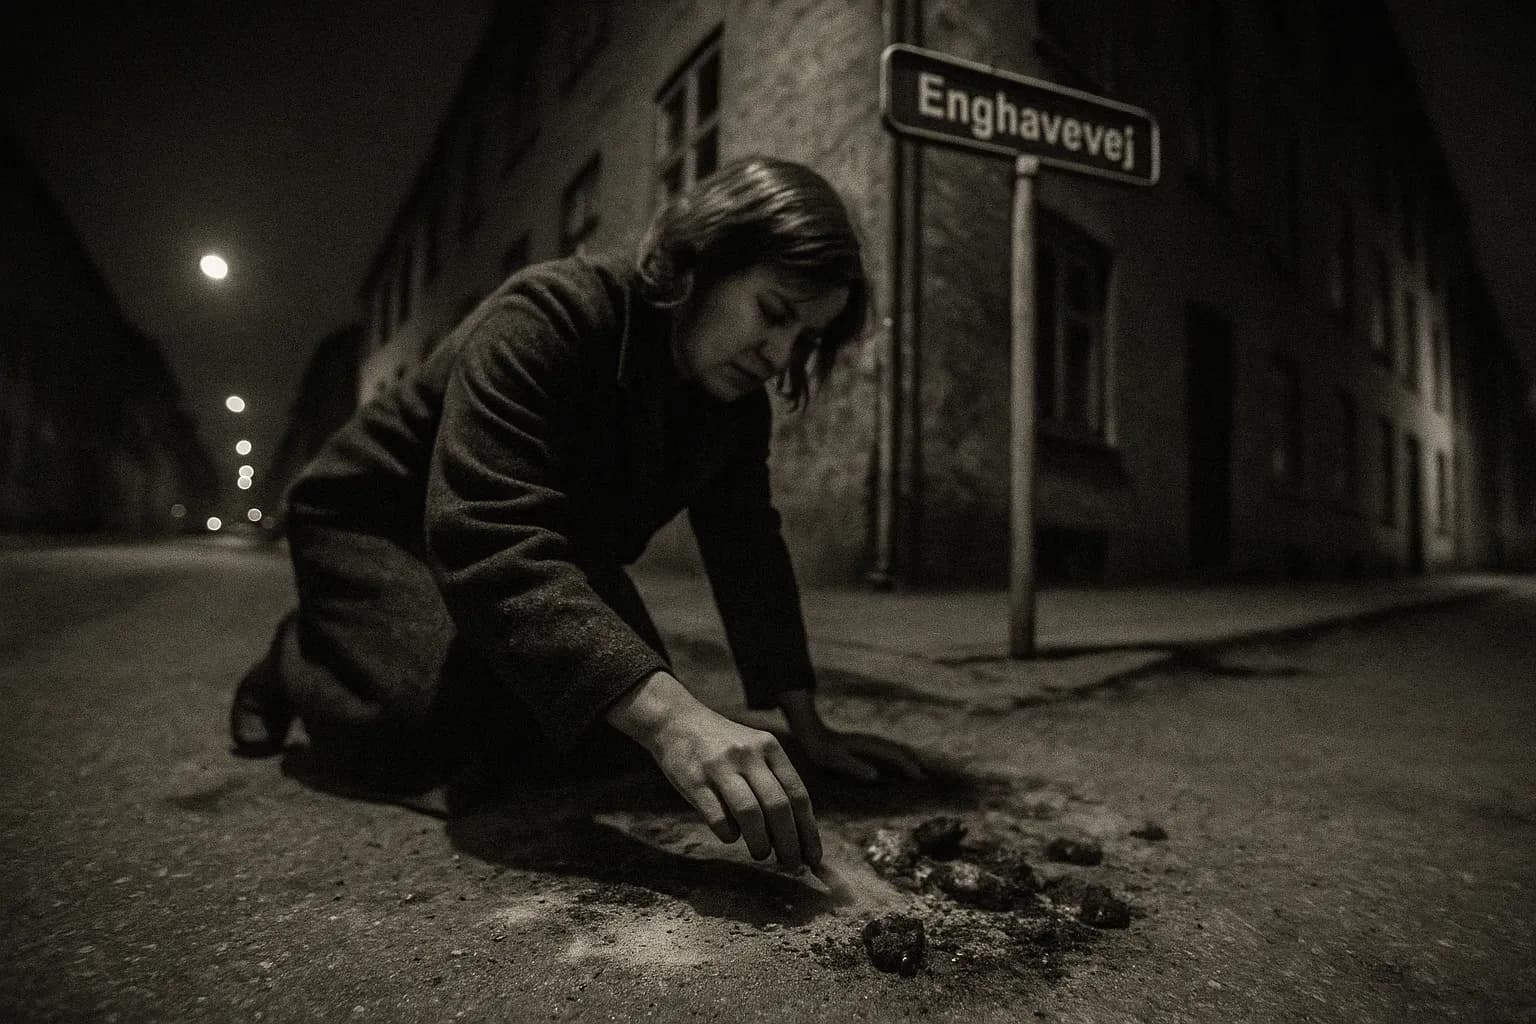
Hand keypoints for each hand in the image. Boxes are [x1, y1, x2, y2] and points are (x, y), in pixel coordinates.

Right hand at [646, 703, 820, 870]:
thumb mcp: (754, 750)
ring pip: (750, 813)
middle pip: (778, 807)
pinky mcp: (694, 780)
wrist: (677, 721)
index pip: (798, 795)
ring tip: (761, 854)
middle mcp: (748, 754)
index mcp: (769, 747)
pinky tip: (731, 837)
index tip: (812, 858)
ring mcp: (720, 766)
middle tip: (790, 865)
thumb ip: (773, 782)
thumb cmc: (723, 746)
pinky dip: (729, 835)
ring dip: (760, 843)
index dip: (808, 831)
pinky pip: (717, 817)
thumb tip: (796, 833)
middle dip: (789, 843)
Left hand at [793, 720, 927, 783]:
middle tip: (925, 776)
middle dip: (912, 762)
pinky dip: (896, 758)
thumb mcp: (836, 760)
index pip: (895, 755)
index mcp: (869, 745)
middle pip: (899, 750)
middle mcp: (872, 742)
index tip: (920, 777)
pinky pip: (886, 751)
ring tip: (916, 770)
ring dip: (906, 759)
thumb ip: (855, 767)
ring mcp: (868, 742)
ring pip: (894, 749)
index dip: (909, 766)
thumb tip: (875, 776)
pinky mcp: (864, 745)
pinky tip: (895, 765)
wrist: (811, 733)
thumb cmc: (822, 749)